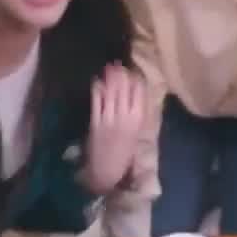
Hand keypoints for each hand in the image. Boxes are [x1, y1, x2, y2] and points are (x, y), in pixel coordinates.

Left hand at [80, 62, 144, 194]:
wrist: (106, 172)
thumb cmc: (123, 157)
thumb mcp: (135, 136)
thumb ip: (136, 117)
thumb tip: (135, 100)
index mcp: (138, 120)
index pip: (140, 93)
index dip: (136, 81)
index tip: (133, 72)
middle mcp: (125, 117)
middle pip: (125, 89)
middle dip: (122, 75)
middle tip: (120, 64)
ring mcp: (109, 118)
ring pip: (111, 93)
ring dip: (110, 78)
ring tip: (110, 66)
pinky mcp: (96, 122)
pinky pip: (97, 102)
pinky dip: (98, 90)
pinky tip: (97, 81)